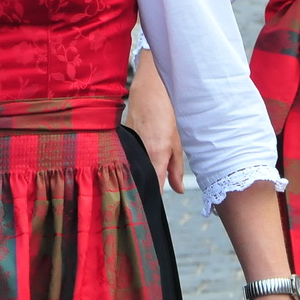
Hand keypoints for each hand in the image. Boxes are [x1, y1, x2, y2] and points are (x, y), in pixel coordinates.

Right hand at [126, 51, 184, 192]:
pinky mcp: (120, 140)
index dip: (155, 199)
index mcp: (156, 156)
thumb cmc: (165, 114)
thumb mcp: (176, 142)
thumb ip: (176, 169)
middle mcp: (140, 154)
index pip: (154, 188)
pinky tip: (132, 162)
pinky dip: (129, 163)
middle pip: (140, 180)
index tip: (154, 209)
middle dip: (144, 189)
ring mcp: (128, 147)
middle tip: (148, 196)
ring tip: (141, 179)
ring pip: (131, 170)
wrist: (148, 90)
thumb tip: (179, 190)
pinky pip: (125, 158)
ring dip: (136, 175)